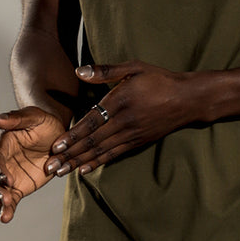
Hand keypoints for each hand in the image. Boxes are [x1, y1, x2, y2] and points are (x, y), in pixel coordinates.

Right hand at [0, 105, 68, 223]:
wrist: (57, 136)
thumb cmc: (44, 122)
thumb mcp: (34, 116)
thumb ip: (16, 119)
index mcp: (3, 144)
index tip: (6, 179)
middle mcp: (2, 162)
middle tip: (4, 199)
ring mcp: (9, 177)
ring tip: (0, 215)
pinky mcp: (18, 188)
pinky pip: (10, 200)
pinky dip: (7, 209)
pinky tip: (5, 218)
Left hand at [44, 61, 203, 177]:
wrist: (188, 99)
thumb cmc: (159, 79)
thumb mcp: (134, 67)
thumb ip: (105, 71)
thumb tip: (79, 70)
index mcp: (119, 102)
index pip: (90, 122)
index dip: (72, 136)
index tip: (56, 146)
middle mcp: (124, 122)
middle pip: (92, 142)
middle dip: (70, 155)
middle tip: (51, 167)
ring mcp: (132, 135)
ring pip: (101, 151)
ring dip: (79, 162)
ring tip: (62, 172)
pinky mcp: (138, 142)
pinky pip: (114, 154)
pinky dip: (98, 162)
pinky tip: (84, 169)